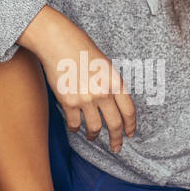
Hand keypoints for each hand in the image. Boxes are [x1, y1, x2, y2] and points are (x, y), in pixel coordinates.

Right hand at [31, 14, 135, 153]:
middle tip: (116, 148)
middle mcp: (103, 93)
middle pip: (115, 125)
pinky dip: (75, 128)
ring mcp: (86, 99)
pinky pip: (74, 124)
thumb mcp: (106, 65)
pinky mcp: (69, 103)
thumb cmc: (81, 49)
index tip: (130, 135)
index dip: (130, 126)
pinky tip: (75, 127)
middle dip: (116, 140)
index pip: (129, 112)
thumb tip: (114, 103)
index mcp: (115, 82)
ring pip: (94, 128)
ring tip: (91, 137)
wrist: (58, 42)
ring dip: (93, 136)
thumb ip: (112, 84)